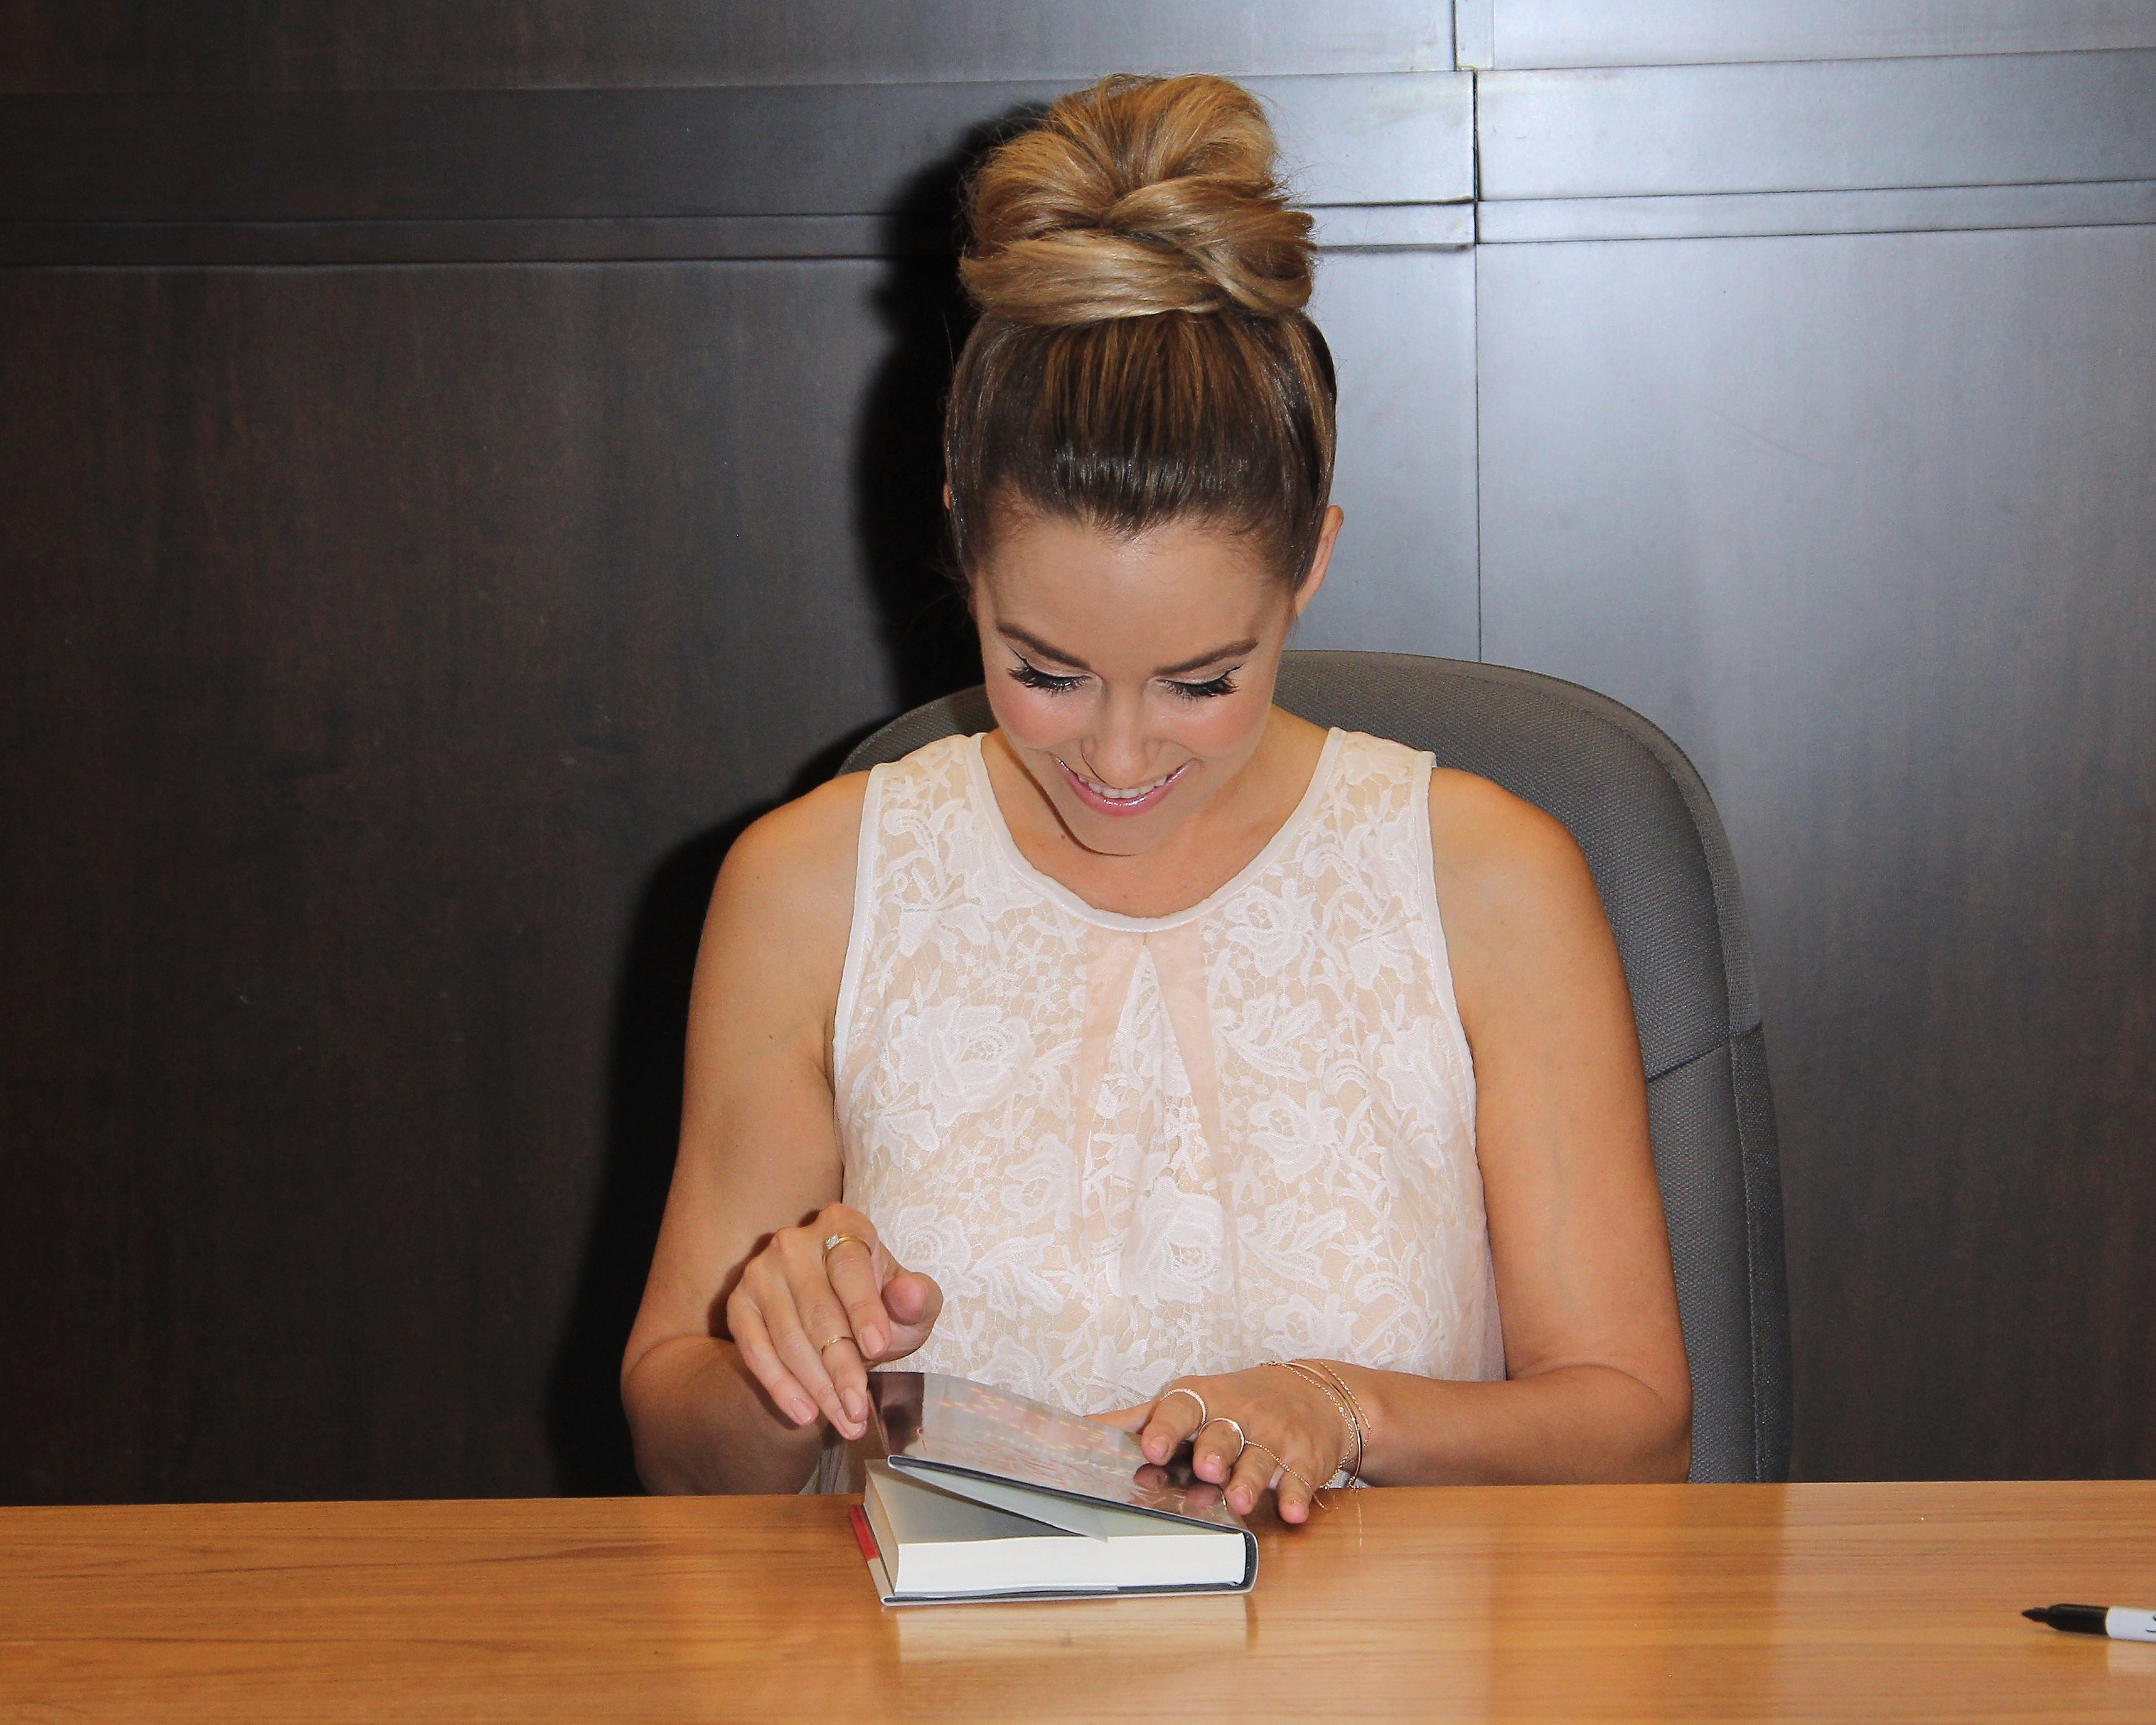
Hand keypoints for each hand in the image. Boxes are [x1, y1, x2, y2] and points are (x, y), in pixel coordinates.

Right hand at [724, 1202, 943, 1442]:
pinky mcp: (740, 1304)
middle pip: (817, 1309)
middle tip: (858, 1407)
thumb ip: (918, 1299)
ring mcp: (761, 1272)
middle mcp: (794, 1243)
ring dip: (815, 1385)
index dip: (863, 1309)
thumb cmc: (880, 1305)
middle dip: (840, 1365)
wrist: (839, 1313)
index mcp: (842, 1227)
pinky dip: (780, 1386)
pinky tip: (805, 1413)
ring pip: (787, 1336)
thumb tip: (911, 1295)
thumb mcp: (909, 1303)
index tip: (879, 1348)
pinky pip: (755, 1350)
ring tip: (843, 1419)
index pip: (849, 1268)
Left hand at [1098, 1364, 1354, 1524]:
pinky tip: (1292, 1510)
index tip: (1151, 1448)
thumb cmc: (1237, 1404)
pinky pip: (1301, 1478)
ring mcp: (1274, 1437)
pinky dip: (1297, 1495)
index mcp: (1204, 1402)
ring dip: (1249, 1480)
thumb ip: (1141, 1419)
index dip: (1165, 1428)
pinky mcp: (1304, 1459)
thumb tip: (1083, 1429)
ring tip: (1239, 1500)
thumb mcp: (1191, 1403)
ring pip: (1259, 1459)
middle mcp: (1238, 1416)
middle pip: (1223, 1434)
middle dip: (1213, 1452)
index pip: (1181, 1409)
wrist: (1315, 1392)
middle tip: (1205, 1470)